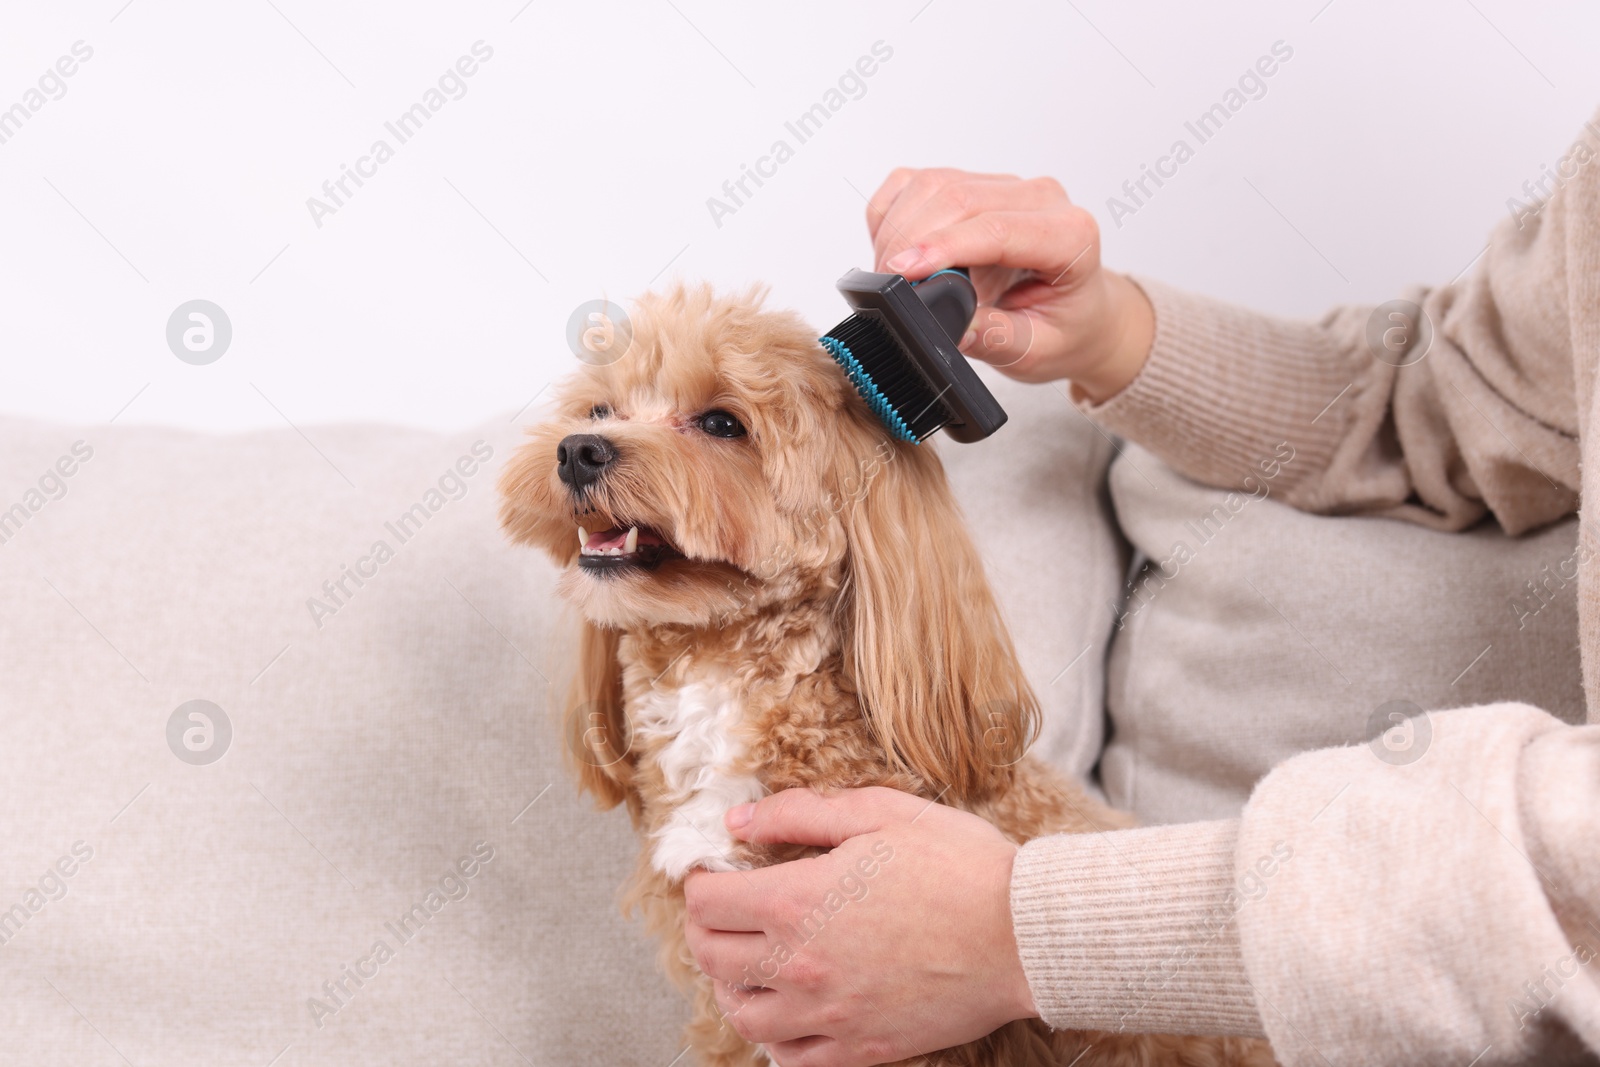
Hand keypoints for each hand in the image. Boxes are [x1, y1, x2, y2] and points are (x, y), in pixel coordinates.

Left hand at [683, 786, 1036, 1066]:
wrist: (1023, 935)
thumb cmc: (959, 865)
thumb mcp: (878, 813)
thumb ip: (799, 813)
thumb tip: (739, 821)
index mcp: (797, 900)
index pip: (706, 902)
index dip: (700, 880)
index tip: (715, 870)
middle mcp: (801, 964)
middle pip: (711, 956)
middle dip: (704, 928)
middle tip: (723, 909)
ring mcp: (829, 1014)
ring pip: (742, 1014)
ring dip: (732, 984)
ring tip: (749, 961)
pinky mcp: (862, 1049)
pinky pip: (790, 1058)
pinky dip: (774, 1035)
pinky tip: (788, 1008)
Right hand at [865, 168, 1153, 400]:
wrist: (1076, 313)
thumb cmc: (1064, 327)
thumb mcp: (1037, 350)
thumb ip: (996, 338)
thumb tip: (953, 325)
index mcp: (1069, 235)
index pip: (996, 228)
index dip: (943, 247)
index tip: (902, 273)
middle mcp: (1039, 199)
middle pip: (958, 198)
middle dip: (909, 240)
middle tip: (889, 289)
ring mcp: (1004, 186)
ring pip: (932, 185)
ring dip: (898, 228)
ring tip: (893, 276)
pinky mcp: (972, 184)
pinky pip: (917, 183)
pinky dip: (893, 213)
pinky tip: (896, 248)